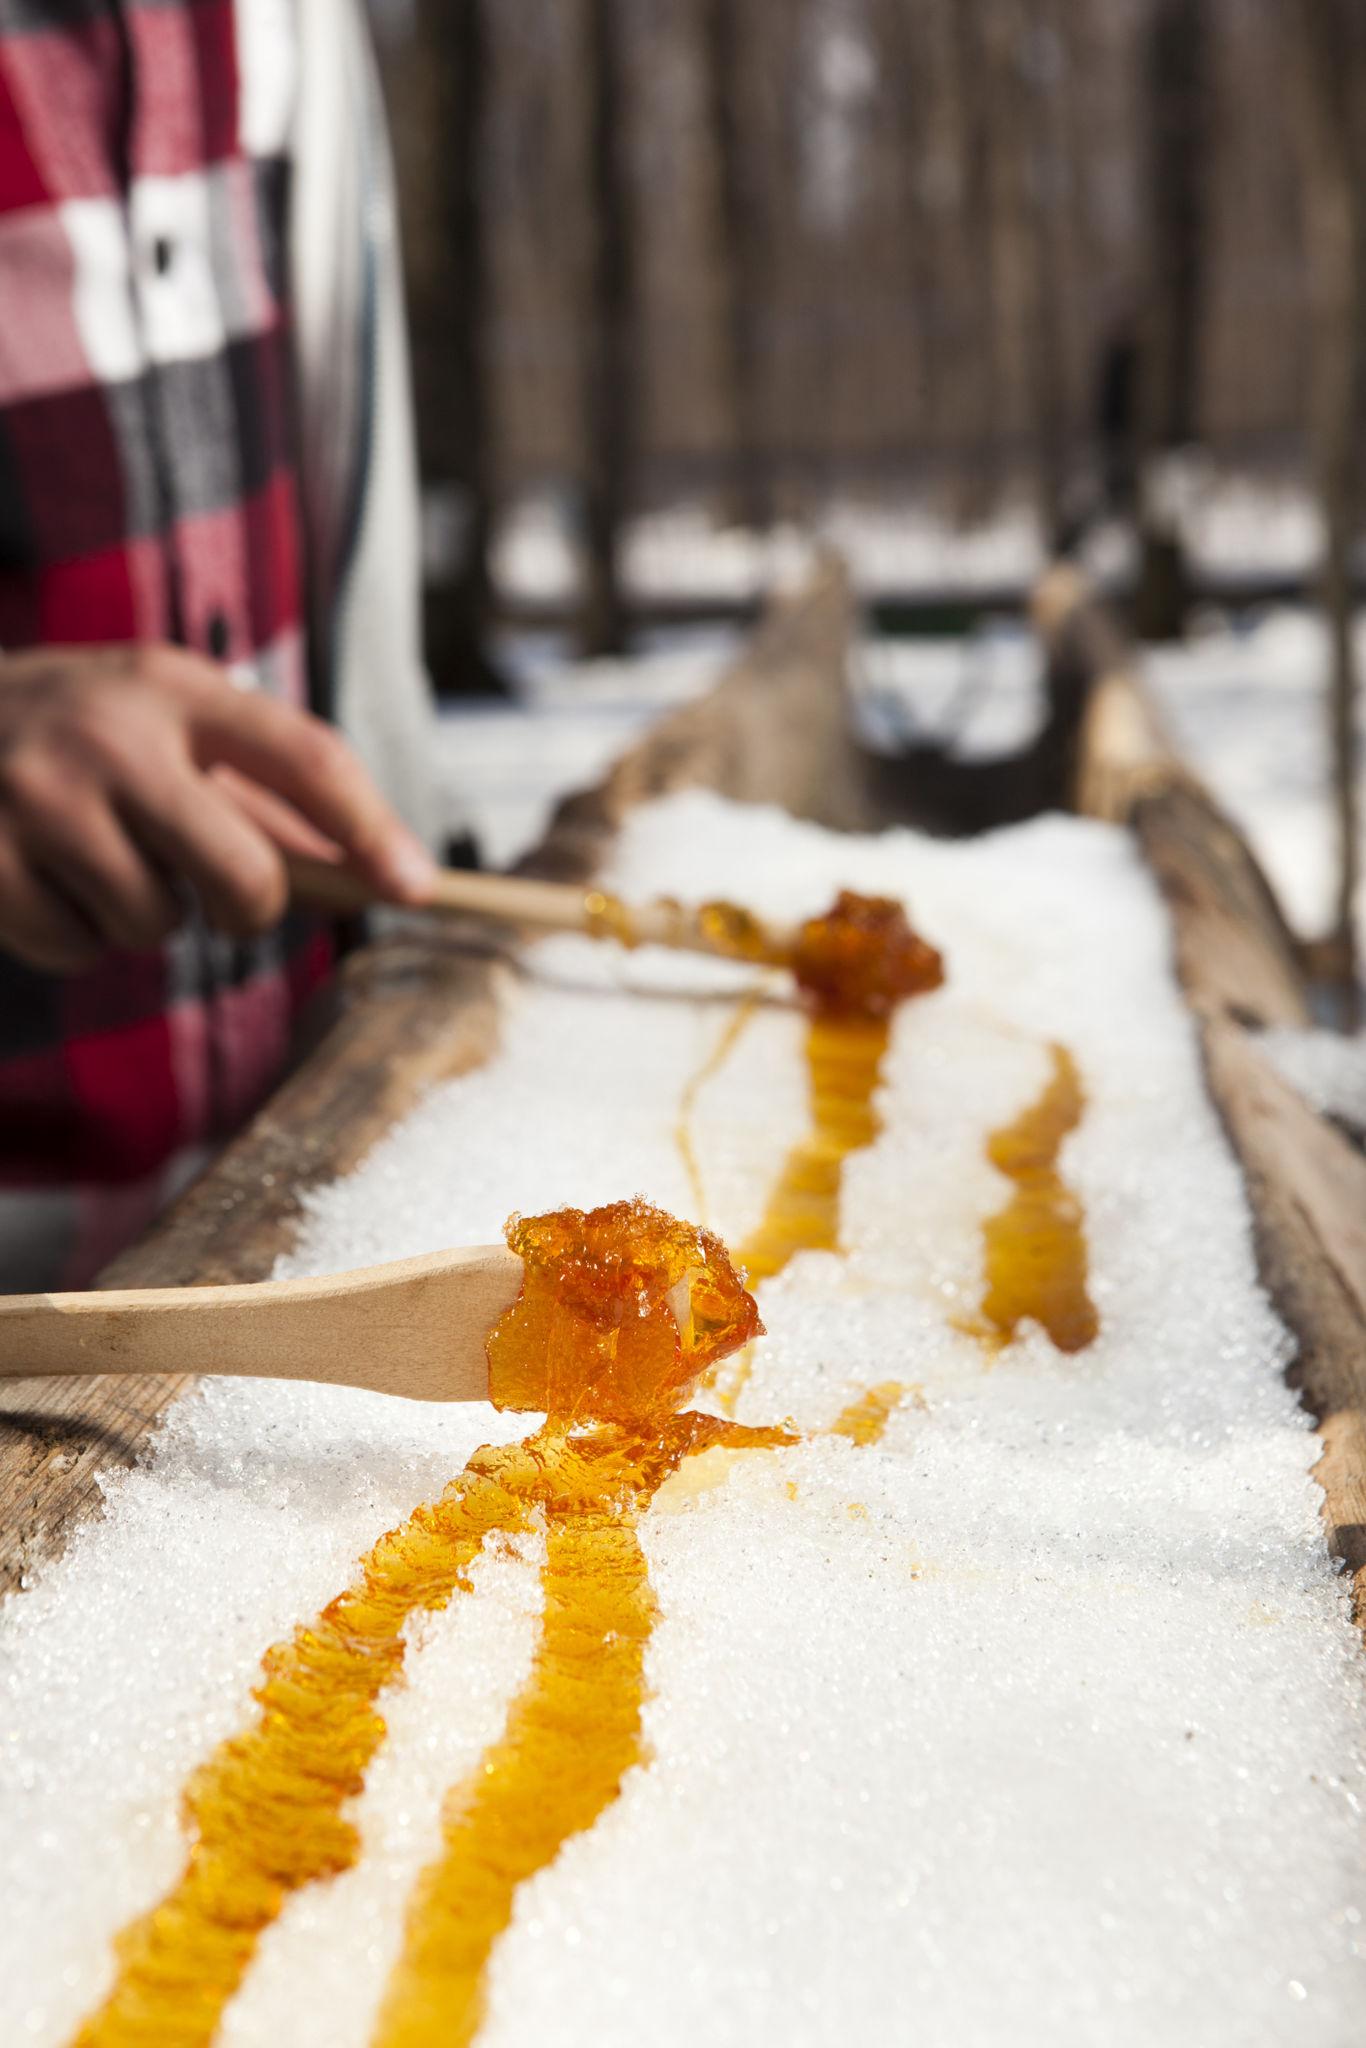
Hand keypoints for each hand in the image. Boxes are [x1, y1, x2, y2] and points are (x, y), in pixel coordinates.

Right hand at [0, 643, 436, 973]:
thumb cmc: (71, 732)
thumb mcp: (162, 725)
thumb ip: (259, 794)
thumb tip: (368, 871)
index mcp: (174, 688)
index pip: (306, 758)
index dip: (371, 828)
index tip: (418, 885)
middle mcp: (111, 733)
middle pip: (245, 873)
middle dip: (246, 909)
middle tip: (218, 897)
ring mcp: (39, 795)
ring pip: (156, 923)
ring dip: (142, 918)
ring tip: (96, 859)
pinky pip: (77, 948)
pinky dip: (73, 936)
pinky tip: (43, 877)